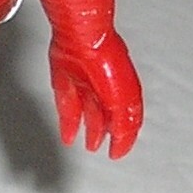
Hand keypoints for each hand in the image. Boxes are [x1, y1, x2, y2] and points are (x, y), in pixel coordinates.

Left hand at [48, 29, 142, 158]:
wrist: (82, 40)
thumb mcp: (122, 98)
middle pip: (107, 117)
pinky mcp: (65, 82)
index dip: (124, 138)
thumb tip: (121, 136)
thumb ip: (123, 120)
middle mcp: (104, 88)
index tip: (119, 152)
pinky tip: (67, 136)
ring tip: (89, 145)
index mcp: (123, 90)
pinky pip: (67, 109)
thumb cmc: (106, 60)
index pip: (127, 119)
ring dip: (90, 131)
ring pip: (89, 114)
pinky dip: (68, 125)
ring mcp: (85, 85)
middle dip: (107, 134)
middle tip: (106, 149)